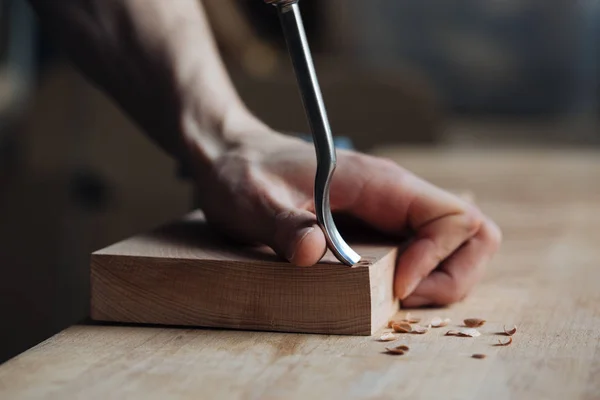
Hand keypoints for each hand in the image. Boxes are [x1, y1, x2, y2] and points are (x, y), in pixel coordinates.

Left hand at [189, 126, 501, 307]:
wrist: (236, 155)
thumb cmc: (246, 173)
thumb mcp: (253, 201)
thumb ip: (283, 226)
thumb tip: (312, 252)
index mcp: (380, 183)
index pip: (453, 217)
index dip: (437, 258)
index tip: (394, 284)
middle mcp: (396, 194)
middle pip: (472, 234)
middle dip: (451, 277)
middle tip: (400, 296)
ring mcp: (392, 208)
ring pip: (456, 244)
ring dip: (439, 280)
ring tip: (391, 295)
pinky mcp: (380, 223)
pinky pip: (425, 249)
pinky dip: (420, 276)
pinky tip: (382, 286)